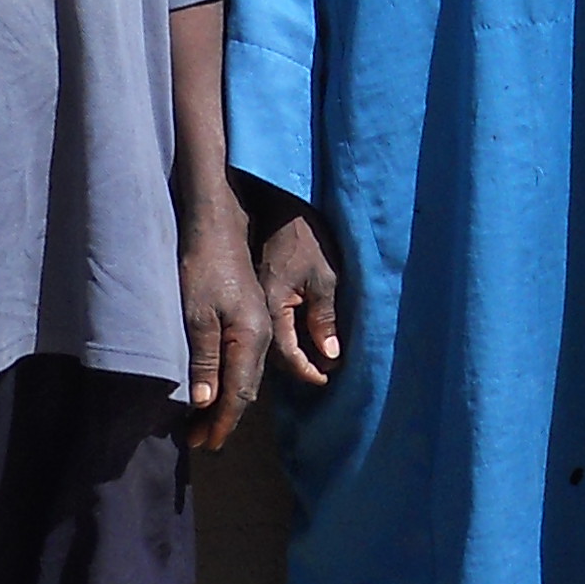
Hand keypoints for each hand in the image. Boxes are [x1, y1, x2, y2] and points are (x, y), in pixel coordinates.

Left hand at [180, 192, 269, 450]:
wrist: (218, 227)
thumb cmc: (203, 267)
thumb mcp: (197, 316)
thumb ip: (204, 359)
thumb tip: (204, 401)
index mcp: (251, 338)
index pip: (239, 393)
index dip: (222, 422)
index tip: (205, 444)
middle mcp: (261, 336)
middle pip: (246, 389)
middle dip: (223, 418)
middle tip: (198, 441)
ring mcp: (258, 326)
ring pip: (246, 375)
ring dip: (226, 402)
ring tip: (202, 422)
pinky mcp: (250, 317)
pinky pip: (244, 360)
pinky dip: (229, 380)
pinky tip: (214, 386)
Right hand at [256, 207, 343, 385]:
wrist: (276, 205)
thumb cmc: (304, 238)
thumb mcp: (324, 277)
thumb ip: (324, 318)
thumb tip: (330, 354)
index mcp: (273, 308)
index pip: (288, 356)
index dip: (308, 371)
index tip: (326, 378)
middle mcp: (257, 311)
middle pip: (275, 355)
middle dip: (300, 366)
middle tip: (325, 371)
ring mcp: (254, 302)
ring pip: (271, 341)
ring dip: (293, 353)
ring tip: (317, 358)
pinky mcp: (256, 294)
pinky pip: (270, 325)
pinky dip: (287, 336)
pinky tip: (301, 336)